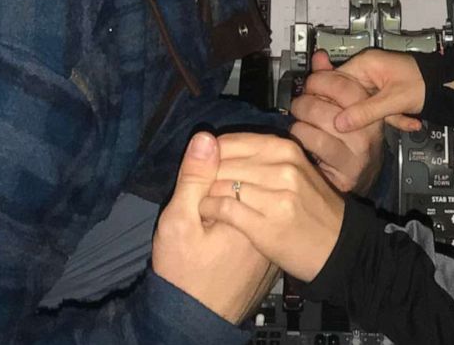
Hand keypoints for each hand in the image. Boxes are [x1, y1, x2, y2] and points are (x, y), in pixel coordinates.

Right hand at [152, 132, 277, 322]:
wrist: (198, 317)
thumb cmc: (184, 275)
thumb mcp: (179, 224)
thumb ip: (193, 179)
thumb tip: (205, 137)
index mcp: (255, 209)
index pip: (237, 158)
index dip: (209, 164)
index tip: (192, 184)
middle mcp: (272, 215)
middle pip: (252, 167)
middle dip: (222, 171)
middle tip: (199, 198)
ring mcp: (274, 228)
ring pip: (256, 183)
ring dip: (232, 183)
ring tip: (208, 206)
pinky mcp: (269, 238)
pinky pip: (259, 203)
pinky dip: (240, 201)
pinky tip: (219, 216)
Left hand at [200, 132, 346, 281]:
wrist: (339, 247)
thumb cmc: (310, 208)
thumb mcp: (293, 170)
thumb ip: (255, 154)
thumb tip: (206, 137)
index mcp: (285, 149)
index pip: (230, 142)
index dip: (211, 157)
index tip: (207, 171)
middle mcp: (282, 168)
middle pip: (222, 163)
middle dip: (205, 176)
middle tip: (200, 189)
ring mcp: (276, 197)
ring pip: (220, 185)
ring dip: (205, 194)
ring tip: (201, 202)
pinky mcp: (267, 225)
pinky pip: (223, 209)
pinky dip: (210, 211)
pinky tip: (209, 216)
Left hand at [290, 51, 385, 194]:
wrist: (362, 178)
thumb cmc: (352, 140)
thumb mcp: (346, 107)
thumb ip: (333, 81)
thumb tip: (319, 57)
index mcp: (371, 109)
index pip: (345, 85)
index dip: (321, 80)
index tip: (310, 83)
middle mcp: (369, 130)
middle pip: (328, 103)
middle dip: (305, 100)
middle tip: (300, 103)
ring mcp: (358, 151)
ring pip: (318, 122)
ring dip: (300, 120)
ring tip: (300, 122)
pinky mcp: (345, 169)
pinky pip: (313, 142)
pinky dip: (300, 137)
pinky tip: (302, 138)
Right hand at [326, 48, 426, 133]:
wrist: (448, 85)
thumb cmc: (425, 83)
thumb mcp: (393, 100)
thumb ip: (366, 112)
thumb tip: (340, 123)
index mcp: (365, 63)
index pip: (333, 80)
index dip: (330, 100)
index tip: (331, 118)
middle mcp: (367, 70)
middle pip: (347, 96)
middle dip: (360, 113)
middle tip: (366, 125)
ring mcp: (376, 82)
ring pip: (363, 105)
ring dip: (382, 117)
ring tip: (399, 118)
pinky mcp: (384, 93)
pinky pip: (377, 107)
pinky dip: (392, 117)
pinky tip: (409, 121)